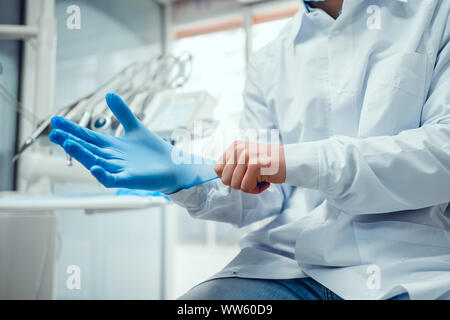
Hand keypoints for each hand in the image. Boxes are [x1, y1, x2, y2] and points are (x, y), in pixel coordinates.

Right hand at [49, 93, 216, 193]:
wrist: (173, 166)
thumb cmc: (152, 150)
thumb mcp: (136, 127)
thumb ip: (123, 112)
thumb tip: (110, 94)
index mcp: (110, 146)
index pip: (87, 136)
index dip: (72, 129)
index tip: (55, 120)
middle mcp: (110, 158)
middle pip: (88, 148)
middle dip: (71, 141)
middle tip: (55, 134)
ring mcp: (119, 169)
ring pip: (96, 162)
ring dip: (83, 154)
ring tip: (69, 144)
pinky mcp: (130, 180)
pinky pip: (113, 179)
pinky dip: (103, 175)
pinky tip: (95, 168)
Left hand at [214, 141, 285, 193]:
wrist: (290, 161)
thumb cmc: (269, 164)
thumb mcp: (247, 159)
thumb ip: (233, 165)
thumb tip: (220, 176)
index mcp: (234, 146)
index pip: (217, 169)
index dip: (229, 178)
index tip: (243, 176)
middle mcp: (238, 149)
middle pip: (225, 179)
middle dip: (239, 184)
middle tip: (253, 178)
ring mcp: (246, 156)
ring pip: (235, 185)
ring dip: (249, 187)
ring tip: (260, 179)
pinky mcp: (254, 165)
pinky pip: (245, 187)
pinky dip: (256, 189)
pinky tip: (265, 181)